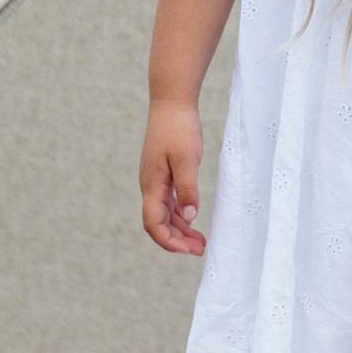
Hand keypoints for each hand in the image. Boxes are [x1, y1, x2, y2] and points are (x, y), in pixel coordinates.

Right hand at [140, 100, 205, 255]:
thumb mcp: (187, 159)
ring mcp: (155, 179)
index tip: (188, 250)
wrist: (171, 102)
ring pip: (164, 213)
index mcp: (152, 185)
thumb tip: (189, 218)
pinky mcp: (163, 172)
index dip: (169, 241)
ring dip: (180, 229)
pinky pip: (168, 201)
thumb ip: (188, 189)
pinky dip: (180, 214)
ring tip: (200, 241)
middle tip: (200, 249)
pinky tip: (192, 219)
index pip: (154, 224)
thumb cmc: (179, 128)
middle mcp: (150, 185)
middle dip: (177, 240)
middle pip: (158, 223)